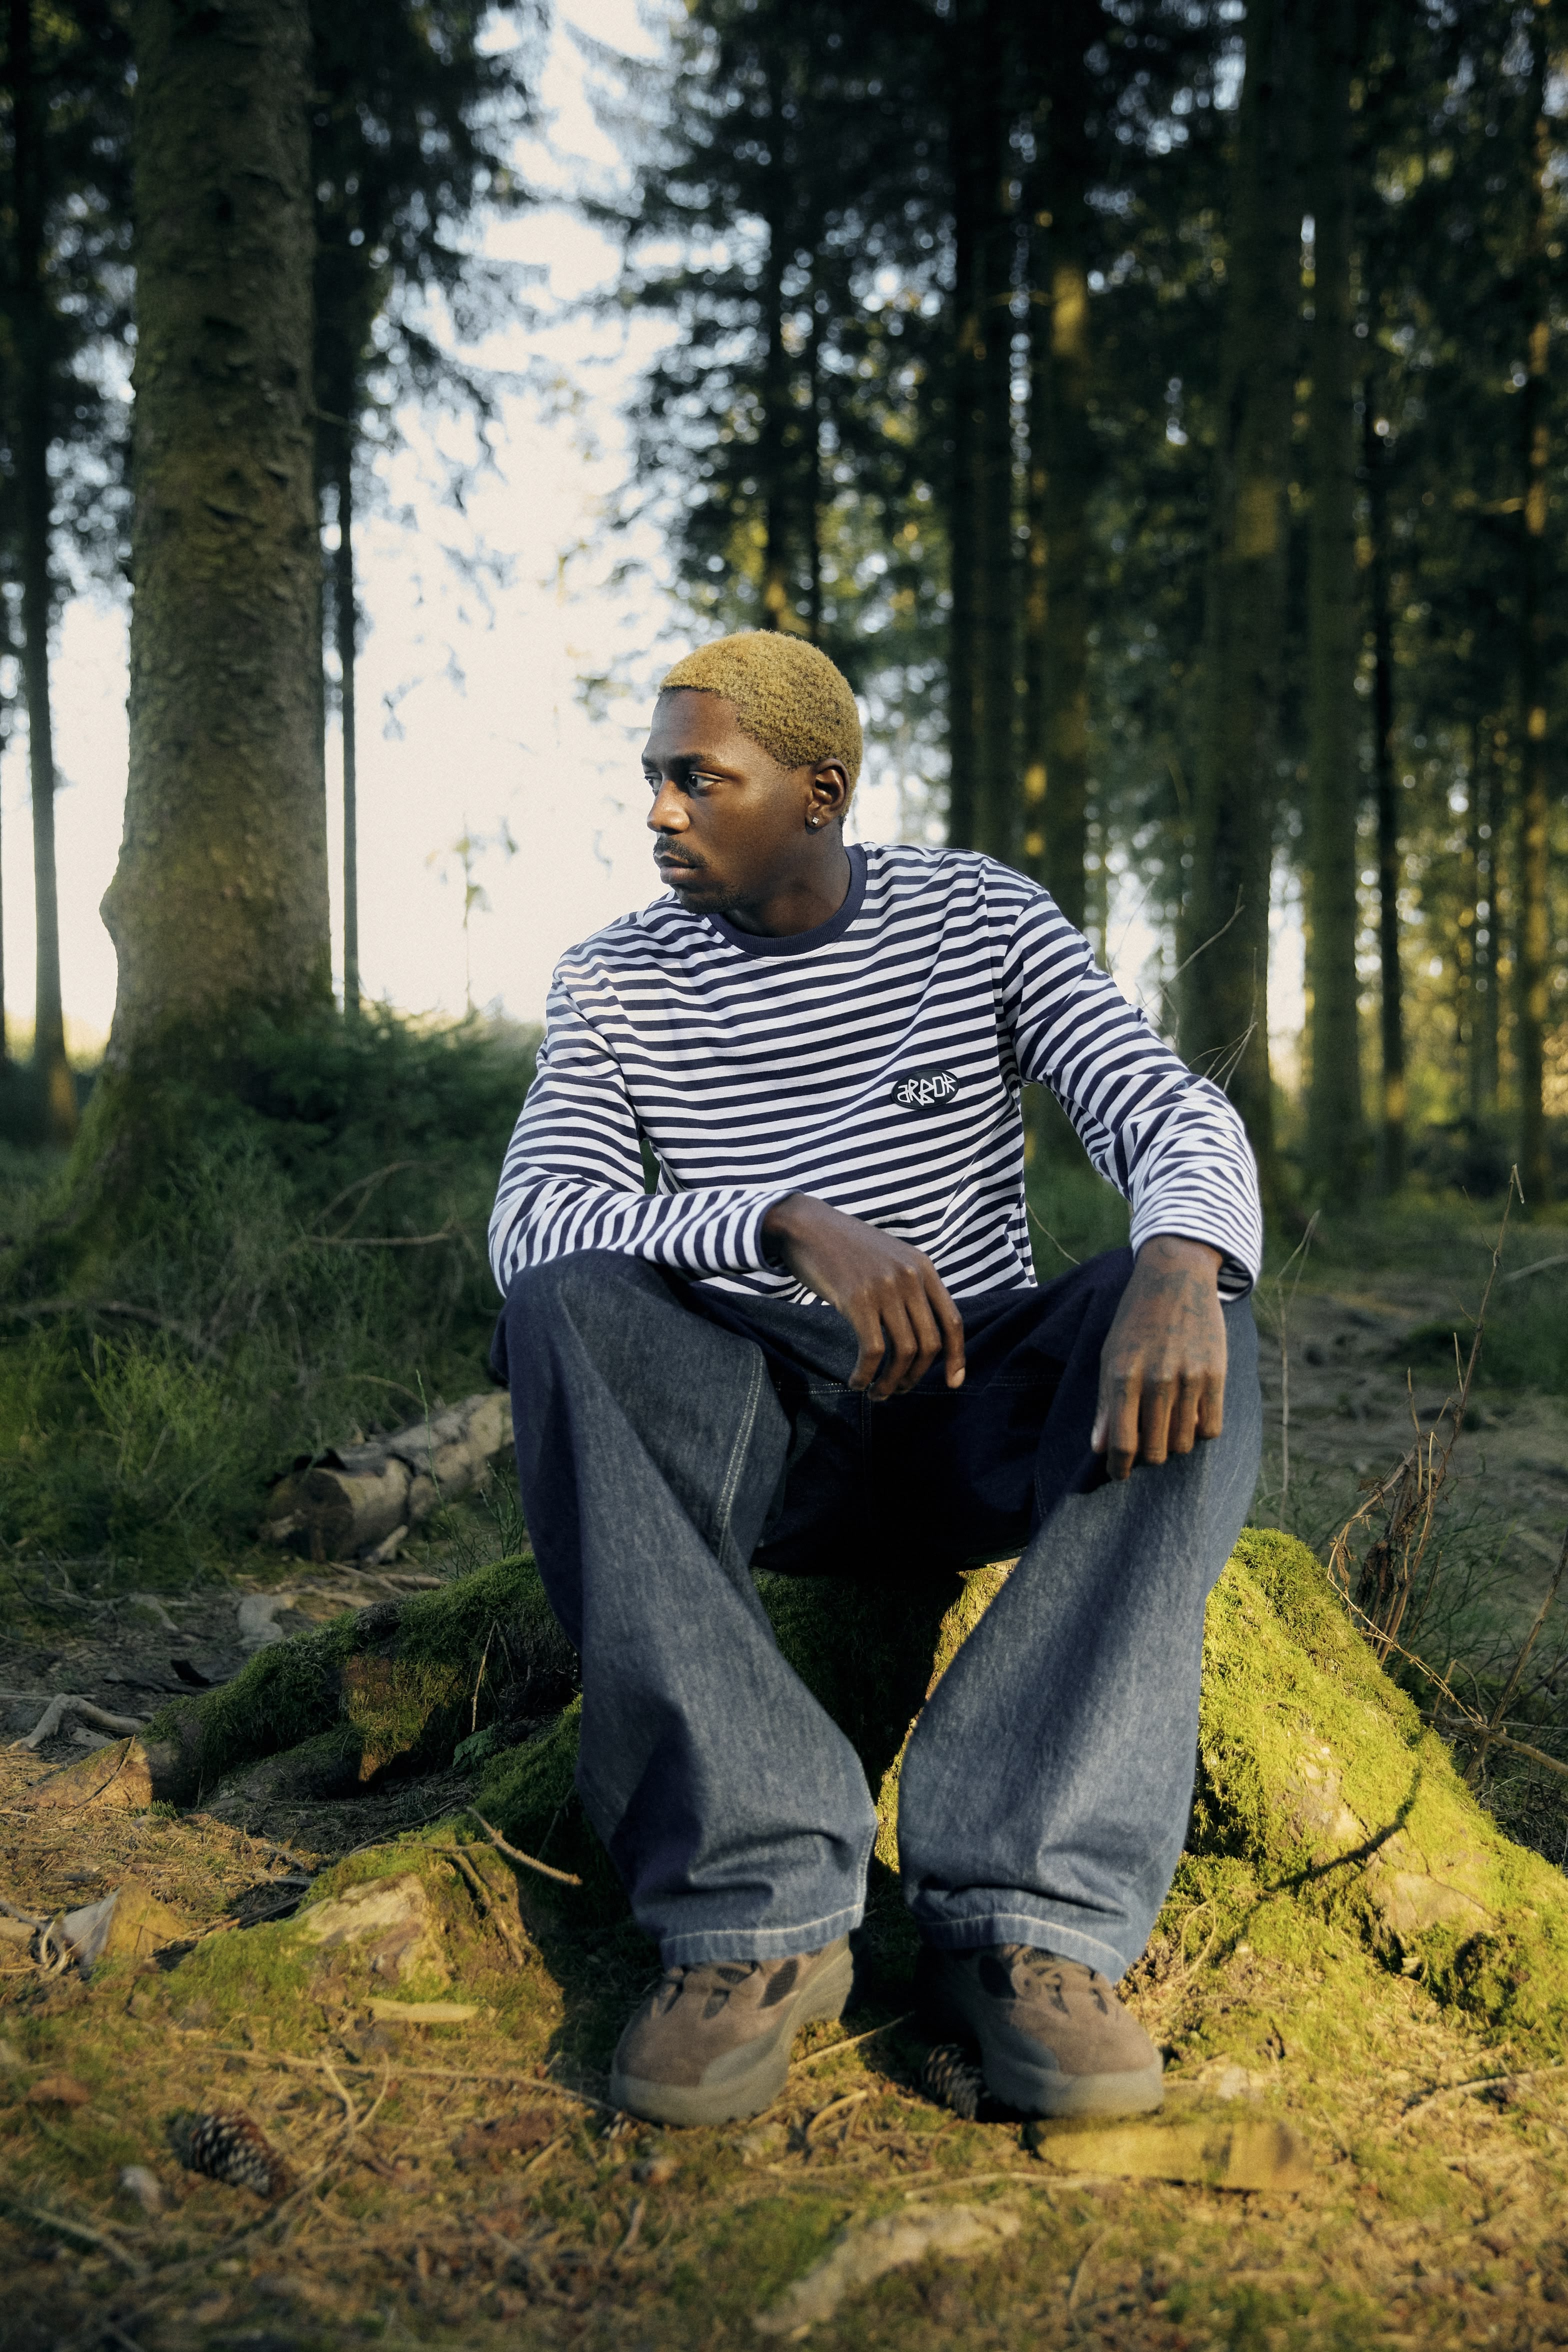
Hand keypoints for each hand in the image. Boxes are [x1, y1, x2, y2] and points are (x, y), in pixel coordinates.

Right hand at [762, 1194, 964, 1399]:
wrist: (806, 1226)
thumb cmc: (845, 1248)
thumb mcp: (890, 1259)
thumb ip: (910, 1287)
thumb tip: (920, 1334)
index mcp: (923, 1267)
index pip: (953, 1321)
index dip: (956, 1357)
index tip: (954, 1383)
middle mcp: (910, 1277)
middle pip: (929, 1344)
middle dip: (916, 1376)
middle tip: (898, 1389)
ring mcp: (885, 1288)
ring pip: (904, 1352)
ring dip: (891, 1381)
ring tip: (878, 1392)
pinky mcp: (857, 1299)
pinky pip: (873, 1351)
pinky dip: (866, 1374)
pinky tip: (856, 1381)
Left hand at [1091, 1236, 1225, 1479]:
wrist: (1175, 1277)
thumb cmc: (1135, 1319)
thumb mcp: (1110, 1355)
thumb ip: (1105, 1403)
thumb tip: (1099, 1448)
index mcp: (1123, 1376)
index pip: (1122, 1443)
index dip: (1119, 1468)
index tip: (1118, 1474)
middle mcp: (1157, 1380)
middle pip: (1156, 1450)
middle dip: (1148, 1457)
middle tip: (1145, 1445)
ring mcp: (1189, 1378)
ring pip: (1184, 1443)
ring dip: (1174, 1444)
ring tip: (1167, 1427)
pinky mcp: (1216, 1374)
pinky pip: (1211, 1428)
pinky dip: (1199, 1431)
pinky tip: (1190, 1416)